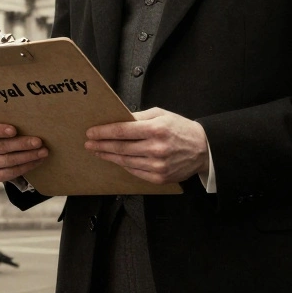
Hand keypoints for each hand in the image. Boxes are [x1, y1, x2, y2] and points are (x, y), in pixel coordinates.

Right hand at [0, 122, 47, 182]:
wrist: (1, 150)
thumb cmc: (4, 132)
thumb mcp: (2, 124)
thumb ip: (10, 121)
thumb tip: (31, 120)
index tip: (14, 130)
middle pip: (1, 147)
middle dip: (22, 144)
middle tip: (39, 141)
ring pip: (8, 161)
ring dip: (28, 156)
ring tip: (43, 152)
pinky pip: (11, 173)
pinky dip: (27, 166)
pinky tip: (38, 161)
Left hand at [85, 107, 208, 184]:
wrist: (203, 149)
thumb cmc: (180, 129)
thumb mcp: (161, 115)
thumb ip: (139, 117)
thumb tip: (118, 119)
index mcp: (156, 129)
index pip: (122, 131)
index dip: (104, 132)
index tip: (91, 132)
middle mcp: (157, 148)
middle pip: (120, 148)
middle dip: (101, 145)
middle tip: (88, 143)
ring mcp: (158, 165)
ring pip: (125, 161)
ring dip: (108, 156)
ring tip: (97, 152)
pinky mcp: (160, 177)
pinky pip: (135, 172)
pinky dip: (123, 166)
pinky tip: (115, 160)